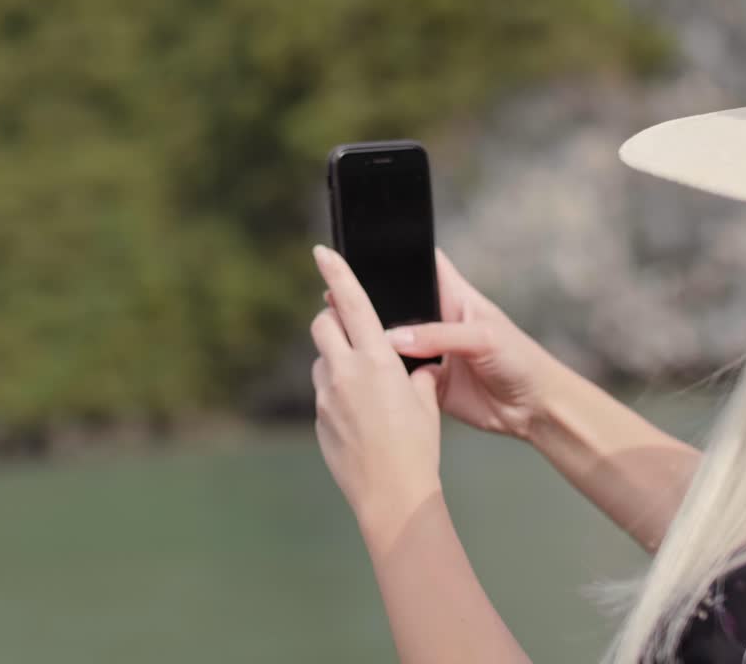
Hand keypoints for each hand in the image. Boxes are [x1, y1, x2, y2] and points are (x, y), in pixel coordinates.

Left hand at [309, 244, 442, 531]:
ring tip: (366, 388)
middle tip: (349, 327)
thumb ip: (417, 375)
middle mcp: (345, 372)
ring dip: (337, 361)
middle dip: (332, 319)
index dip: (337, 273)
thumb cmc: (417, 446)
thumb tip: (416, 366)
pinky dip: (338, 394)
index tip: (322, 251)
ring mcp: (326, 397)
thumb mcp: (426, 403)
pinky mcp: (319, 420)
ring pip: (322, 361)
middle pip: (323, 325)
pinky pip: (324, 394)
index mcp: (376, 360)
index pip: (352, 303)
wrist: (392, 493)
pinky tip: (361, 419)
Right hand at [374, 248, 558, 441]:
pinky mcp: (427, 383)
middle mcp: (437, 323)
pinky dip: (388, 378)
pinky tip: (375, 376)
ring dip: (380, 344)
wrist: (534, 409)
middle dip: (378, 304)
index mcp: (454, 298)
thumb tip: (395, 338)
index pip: (425, 264)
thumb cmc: (521, 361)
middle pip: (399, 304)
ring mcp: (430, 353)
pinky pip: (400, 378)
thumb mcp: (483, 339)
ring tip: (358, 341)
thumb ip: (439, 336)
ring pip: (393, 342)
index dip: (401, 254)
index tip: (370, 252)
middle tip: (352, 307)